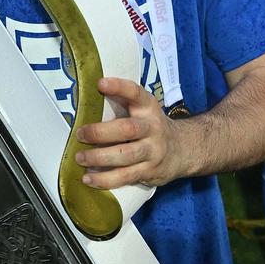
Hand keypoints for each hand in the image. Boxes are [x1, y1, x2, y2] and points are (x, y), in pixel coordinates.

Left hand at [74, 77, 189, 188]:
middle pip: (127, 129)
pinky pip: (125, 176)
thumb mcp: (144, 111)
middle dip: (100, 132)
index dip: (119, 87)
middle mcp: (152, 128)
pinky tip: (89, 179)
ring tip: (80, 158)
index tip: (100, 84)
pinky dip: (105, 179)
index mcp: (148, 108)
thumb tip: (85, 104)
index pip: (135, 93)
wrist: (184, 150)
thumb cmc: (151, 127)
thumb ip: (122, 105)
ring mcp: (153, 151)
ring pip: (125, 155)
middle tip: (80, 134)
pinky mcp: (149, 171)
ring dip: (99, 157)